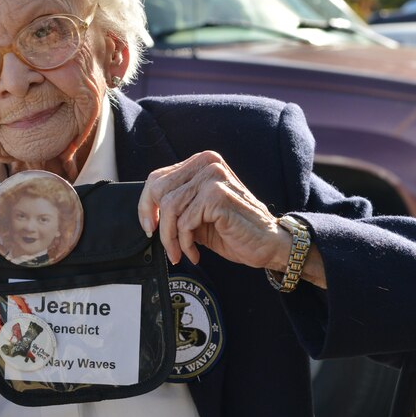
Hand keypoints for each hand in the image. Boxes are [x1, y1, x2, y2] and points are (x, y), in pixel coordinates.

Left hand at [137, 151, 286, 268]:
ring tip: (181, 252)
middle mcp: (207, 164)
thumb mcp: (197, 213)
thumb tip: (147, 213)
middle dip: (158, 223)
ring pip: (169, 208)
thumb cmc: (234, 230)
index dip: (146, 205)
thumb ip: (176, 205)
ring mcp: (213, 177)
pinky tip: (195, 252)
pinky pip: (184, 222)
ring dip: (171, 238)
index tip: (149, 227)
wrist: (269, 244)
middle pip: (158, 190)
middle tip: (167, 245)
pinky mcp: (217, 196)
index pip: (157, 178)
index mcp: (201, 163)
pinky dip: (185, 243)